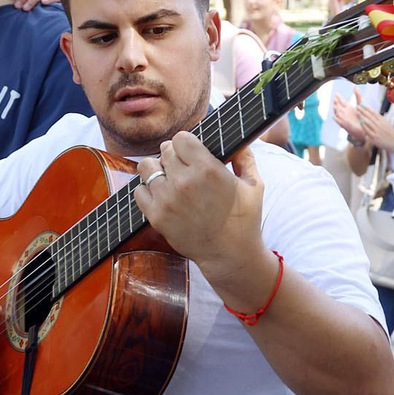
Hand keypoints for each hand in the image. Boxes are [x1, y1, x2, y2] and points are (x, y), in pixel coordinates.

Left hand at [132, 133, 264, 281]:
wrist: (231, 255)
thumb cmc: (244, 220)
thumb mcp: (254, 186)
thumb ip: (245, 158)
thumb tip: (240, 142)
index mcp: (208, 169)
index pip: (181, 138)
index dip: (185, 144)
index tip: (190, 152)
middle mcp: (185, 181)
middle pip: (164, 150)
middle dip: (173, 156)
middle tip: (182, 168)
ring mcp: (167, 199)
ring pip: (146, 167)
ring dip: (156, 170)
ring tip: (168, 179)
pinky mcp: (157, 216)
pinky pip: (139, 190)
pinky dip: (148, 190)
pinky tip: (161, 195)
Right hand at [331, 93, 365, 139]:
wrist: (364, 128)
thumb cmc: (361, 117)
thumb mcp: (360, 105)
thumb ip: (358, 96)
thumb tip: (356, 87)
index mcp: (348, 108)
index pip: (342, 102)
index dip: (339, 98)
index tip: (337, 94)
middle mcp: (345, 113)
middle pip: (339, 107)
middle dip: (337, 103)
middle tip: (335, 99)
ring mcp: (345, 119)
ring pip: (338, 114)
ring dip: (336, 111)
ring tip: (335, 106)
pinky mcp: (346, 126)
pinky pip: (341, 122)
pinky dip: (339, 119)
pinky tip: (337, 116)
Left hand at [357, 107, 393, 150]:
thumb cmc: (392, 134)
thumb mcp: (387, 124)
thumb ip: (381, 120)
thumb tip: (375, 116)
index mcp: (383, 121)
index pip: (374, 112)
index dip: (368, 108)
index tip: (362, 104)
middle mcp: (380, 124)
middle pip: (370, 116)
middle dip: (363, 110)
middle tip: (358, 106)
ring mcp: (377, 131)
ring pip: (368, 121)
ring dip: (362, 116)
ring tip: (357, 112)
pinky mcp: (375, 137)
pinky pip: (368, 130)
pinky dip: (364, 125)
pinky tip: (360, 122)